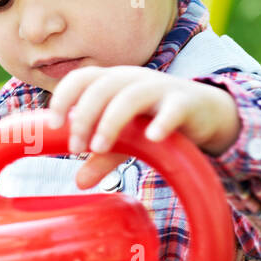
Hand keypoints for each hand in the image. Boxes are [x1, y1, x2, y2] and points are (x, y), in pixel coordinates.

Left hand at [45, 66, 240, 188]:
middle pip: (102, 86)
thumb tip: (80, 182)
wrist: (207, 113)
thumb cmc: (157, 121)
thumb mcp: (129, 139)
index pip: (82, 78)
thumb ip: (105, 156)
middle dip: (84, 115)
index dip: (64, 97)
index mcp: (114, 82)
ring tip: (100, 148)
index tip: (52, 125)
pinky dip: (162, 121)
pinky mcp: (186, 102)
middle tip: (77, 147)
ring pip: (131, 95)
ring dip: (111, 120)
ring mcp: (161, 88)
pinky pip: (173, 108)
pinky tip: (152, 138)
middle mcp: (134, 79)